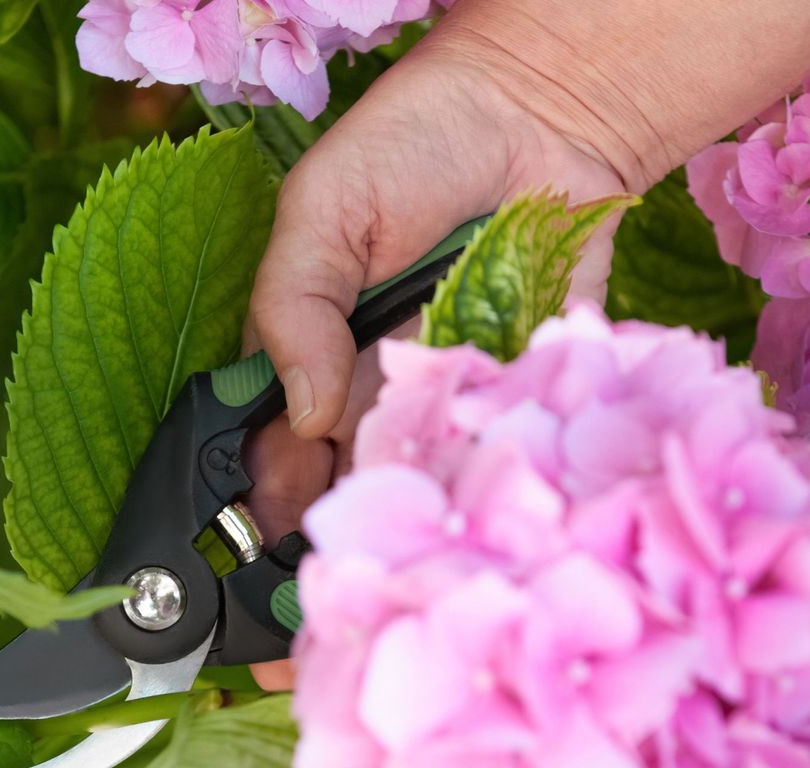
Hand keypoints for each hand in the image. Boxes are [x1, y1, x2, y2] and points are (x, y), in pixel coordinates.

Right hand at [243, 15, 633, 687]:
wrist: (544, 113)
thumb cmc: (414, 146)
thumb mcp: (325, 212)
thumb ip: (295, 307)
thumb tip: (300, 416)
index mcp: (321, 364)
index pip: (282, 460)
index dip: (269, 522)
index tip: (264, 580)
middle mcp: (387, 400)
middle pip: (357, 495)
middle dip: (346, 554)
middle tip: (337, 611)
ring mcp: (459, 405)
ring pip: (430, 493)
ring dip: (418, 541)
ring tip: (405, 592)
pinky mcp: (531, 399)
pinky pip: (510, 458)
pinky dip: (498, 496)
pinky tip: (486, 542)